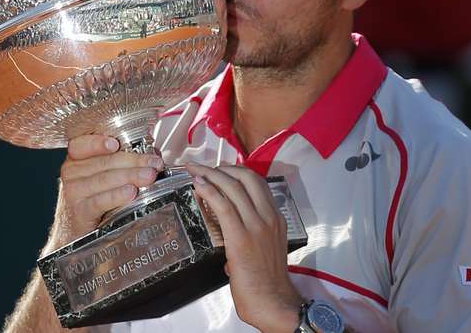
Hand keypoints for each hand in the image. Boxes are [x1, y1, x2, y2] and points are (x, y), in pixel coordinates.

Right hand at [44, 135, 163, 252]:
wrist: (75, 233)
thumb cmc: (93, 199)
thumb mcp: (102, 176)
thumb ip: (122, 162)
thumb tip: (152, 155)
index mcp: (78, 158)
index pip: (83, 144)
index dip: (98, 143)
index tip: (116, 144)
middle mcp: (72, 173)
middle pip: (104, 162)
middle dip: (134, 161)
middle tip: (154, 164)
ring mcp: (73, 192)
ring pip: (104, 179)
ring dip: (130, 176)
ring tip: (149, 176)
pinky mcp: (79, 212)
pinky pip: (99, 201)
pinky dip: (117, 196)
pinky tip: (131, 193)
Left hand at [185, 163, 302, 332]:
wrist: (273, 302)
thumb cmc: (267, 281)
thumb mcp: (267, 247)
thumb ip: (252, 233)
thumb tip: (229, 229)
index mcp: (276, 218)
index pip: (257, 182)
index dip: (236, 171)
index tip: (219, 169)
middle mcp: (269, 216)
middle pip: (246, 178)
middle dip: (221, 167)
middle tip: (202, 167)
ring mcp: (256, 226)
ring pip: (233, 188)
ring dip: (210, 175)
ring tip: (194, 171)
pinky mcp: (241, 237)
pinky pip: (224, 206)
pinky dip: (210, 191)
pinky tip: (198, 185)